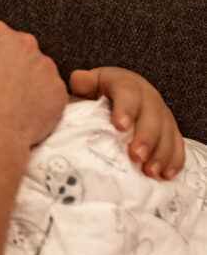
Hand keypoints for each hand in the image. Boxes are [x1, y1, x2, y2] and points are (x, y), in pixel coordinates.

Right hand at [0, 20, 68, 155]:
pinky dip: (40, 99)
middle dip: (11, 63)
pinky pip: (50, 91)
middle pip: (20, 48)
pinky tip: (23, 112)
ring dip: (27, 80)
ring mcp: (45, 65)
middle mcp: (24, 42)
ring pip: (37, 69)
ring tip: (10, 102)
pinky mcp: (58, 89)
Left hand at [70, 67, 184, 178]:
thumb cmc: (99, 91)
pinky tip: (166, 174)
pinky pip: (177, 144)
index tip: (120, 126)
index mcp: (126, 84)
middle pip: (151, 115)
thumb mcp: (88, 83)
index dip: (126, 109)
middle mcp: (147, 97)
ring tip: (150, 171)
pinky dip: (173, 159)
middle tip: (136, 156)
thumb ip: (82, 82)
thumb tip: (77, 80)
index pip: (128, 93)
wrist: (121, 91)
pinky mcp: (169, 129)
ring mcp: (161, 113)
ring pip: (167, 131)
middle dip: (146, 137)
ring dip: (161, 152)